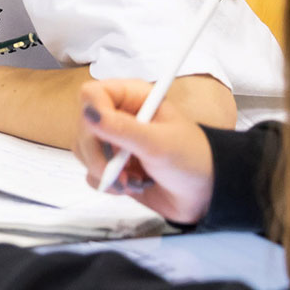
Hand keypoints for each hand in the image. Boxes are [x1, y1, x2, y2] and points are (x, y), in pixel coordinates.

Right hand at [74, 79, 216, 222]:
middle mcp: (119, 117)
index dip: (92, 113)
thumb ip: (122, 129)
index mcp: (132, 98)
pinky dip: (108, 184)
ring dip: (104, 172)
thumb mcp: (159, 143)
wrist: (206, 196)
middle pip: (82, 126)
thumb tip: (89, 113)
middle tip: (116, 169)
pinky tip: (130, 186)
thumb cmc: (192, 160)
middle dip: (97, 153)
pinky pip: (91, 173)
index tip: (104, 134)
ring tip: (131, 181)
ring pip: (83, 151)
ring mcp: (114, 143)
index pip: (92, 94)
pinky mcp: (113, 166)